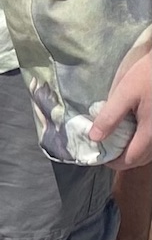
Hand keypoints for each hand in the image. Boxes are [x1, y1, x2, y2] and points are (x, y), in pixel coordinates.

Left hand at [95, 50, 151, 169]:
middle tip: (106, 152)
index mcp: (150, 132)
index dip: (115, 163)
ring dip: (133, 152)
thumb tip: (94, 137)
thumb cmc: (147, 76)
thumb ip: (110, 116)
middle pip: (142, 158)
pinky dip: (142, 143)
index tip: (100, 158)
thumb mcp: (125, 94)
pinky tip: (131, 132)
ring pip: (149, 152)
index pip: (132, 158)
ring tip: (115, 143)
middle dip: (123, 159)